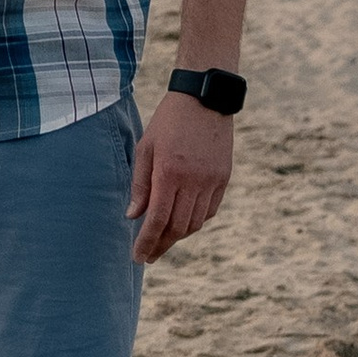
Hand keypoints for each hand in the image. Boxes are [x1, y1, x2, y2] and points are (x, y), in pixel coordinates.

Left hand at [127, 92, 233, 263]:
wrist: (204, 99)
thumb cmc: (168, 121)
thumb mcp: (146, 147)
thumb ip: (140, 184)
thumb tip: (133, 215)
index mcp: (169, 172)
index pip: (157, 219)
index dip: (147, 242)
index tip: (139, 257)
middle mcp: (193, 181)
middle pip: (177, 227)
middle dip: (161, 244)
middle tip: (149, 255)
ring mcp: (211, 181)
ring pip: (195, 222)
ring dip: (178, 236)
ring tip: (163, 240)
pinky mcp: (224, 178)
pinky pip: (210, 211)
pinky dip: (196, 221)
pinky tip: (183, 222)